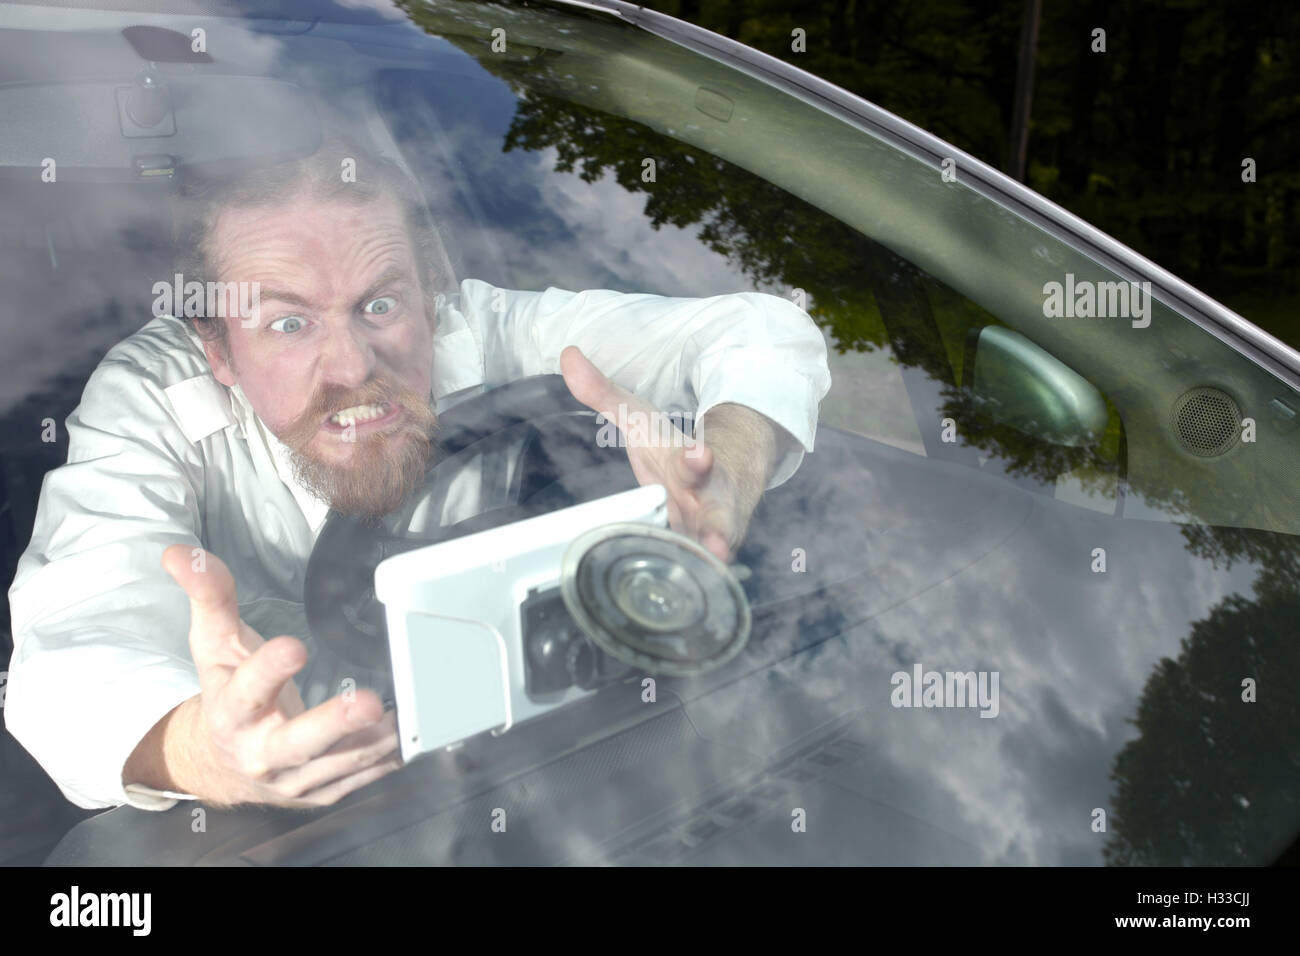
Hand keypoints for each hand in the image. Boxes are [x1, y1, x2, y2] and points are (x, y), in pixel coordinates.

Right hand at [149, 544, 402, 807]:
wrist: (225, 762)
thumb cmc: (228, 691)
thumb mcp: (213, 644)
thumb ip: (209, 597)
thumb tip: (180, 554)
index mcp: (232, 712)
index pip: (247, 690)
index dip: (268, 669)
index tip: (294, 646)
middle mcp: (261, 752)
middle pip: (298, 742)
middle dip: (333, 723)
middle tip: (367, 702)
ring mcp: (295, 779)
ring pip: (339, 762)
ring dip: (374, 740)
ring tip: (404, 714)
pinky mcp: (323, 792)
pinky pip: (360, 777)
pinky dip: (385, 757)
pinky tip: (406, 734)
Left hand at [559, 346, 785, 561]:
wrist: (725, 472)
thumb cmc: (673, 451)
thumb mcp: (638, 420)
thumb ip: (603, 392)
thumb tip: (567, 355)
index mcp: (687, 464)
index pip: (692, 460)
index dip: (697, 460)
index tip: (699, 455)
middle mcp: (706, 498)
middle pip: (716, 511)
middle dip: (718, 524)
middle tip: (717, 540)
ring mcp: (709, 529)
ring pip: (716, 547)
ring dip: (713, 560)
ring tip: (715, 568)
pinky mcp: (705, 553)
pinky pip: (704, 572)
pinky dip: (702, 581)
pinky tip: (698, 593)